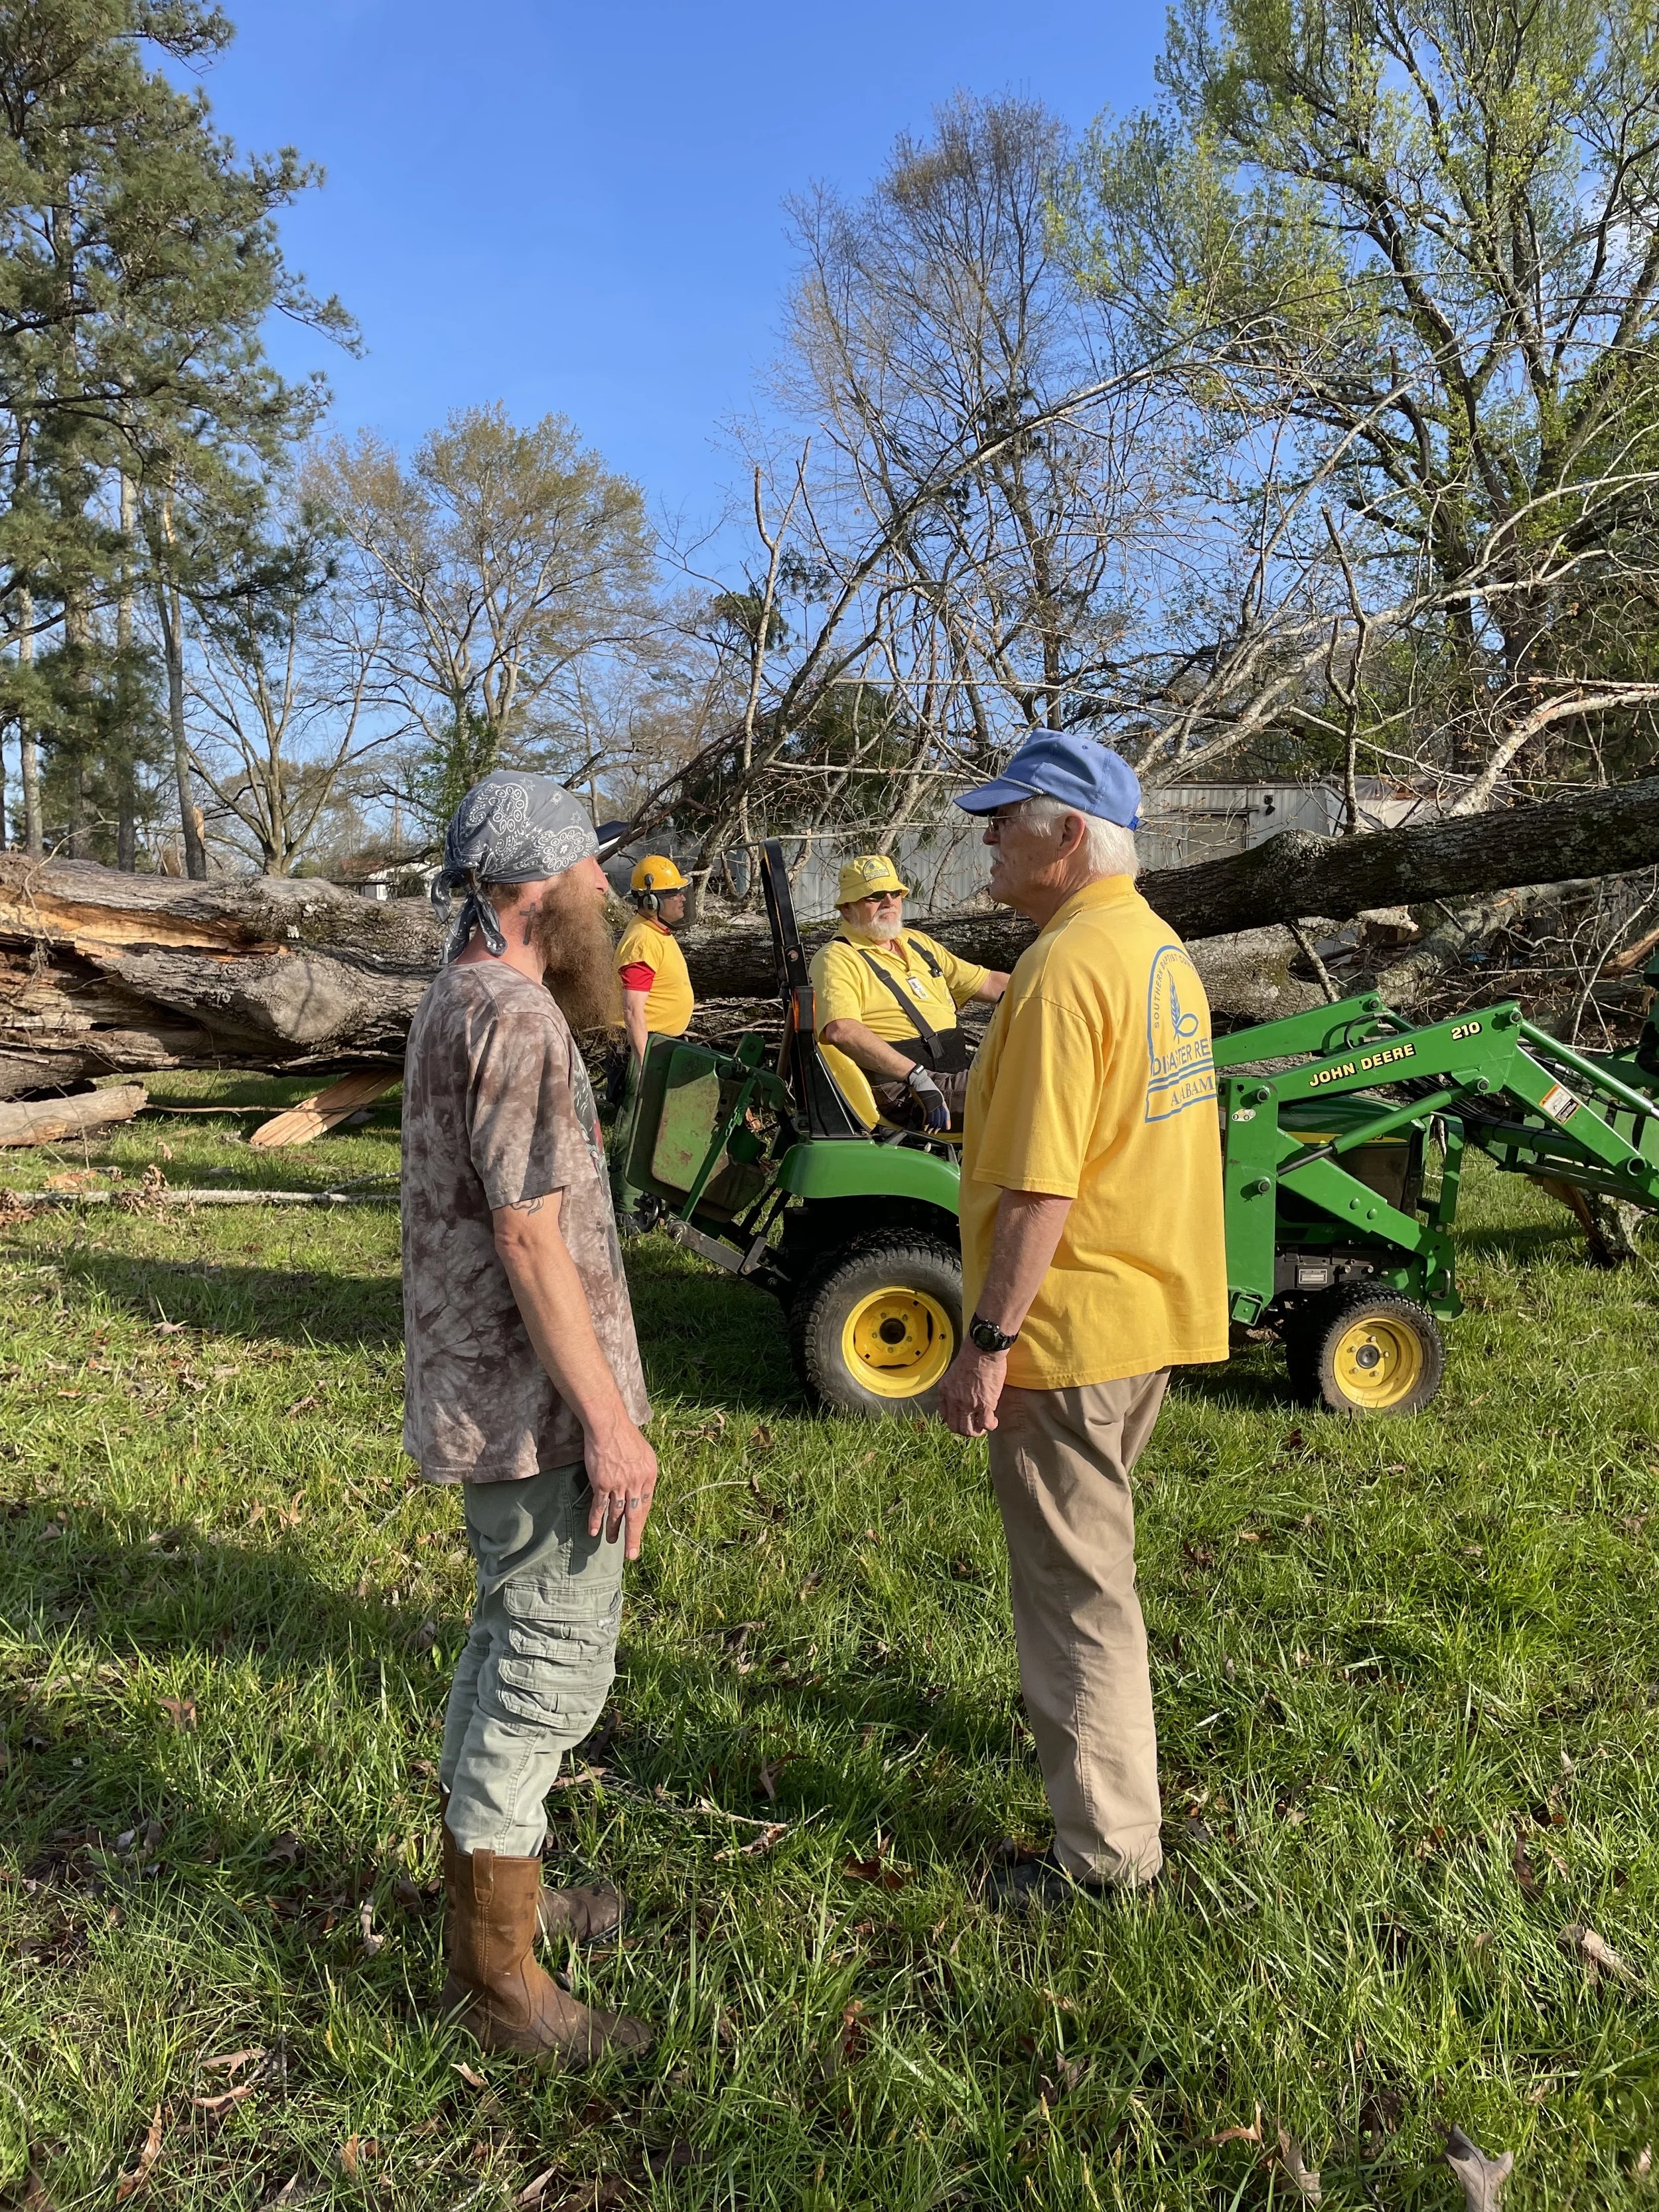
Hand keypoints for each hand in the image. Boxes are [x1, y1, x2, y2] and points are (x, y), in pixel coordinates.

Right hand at [584, 1415, 658, 1560]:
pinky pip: (599, 1506)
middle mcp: (637, 1483)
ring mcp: (619, 1484)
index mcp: (650, 1476)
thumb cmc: (626, 1436)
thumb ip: (644, 1473)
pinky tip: (594, 1531)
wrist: (609, 1425)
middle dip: (633, 1537)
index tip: (638, 1531)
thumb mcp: (645, 1454)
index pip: (647, 1504)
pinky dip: (596, 1520)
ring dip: (614, 1531)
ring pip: (617, 1514)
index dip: (641, 1520)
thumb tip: (643, 1488)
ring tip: (613, 1543)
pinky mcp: (602, 1483)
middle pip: (635, 1516)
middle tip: (632, 1555)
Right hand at [905, 1064, 950, 1131]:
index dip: (947, 1120)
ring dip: (931, 1127)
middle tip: (935, 1132)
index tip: (947, 1127)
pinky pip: (928, 1118)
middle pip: (940, 1117)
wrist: (918, 1080)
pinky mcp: (927, 1105)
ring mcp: (933, 1104)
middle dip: (938, 1126)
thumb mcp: (932, 1093)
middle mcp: (939, 1102)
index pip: (946, 1112)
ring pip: (934, 1119)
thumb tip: (932, 1106)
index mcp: (941, 1099)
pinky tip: (924, 1127)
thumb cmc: (923, 1085)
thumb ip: (933, 1100)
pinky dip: (926, 1124)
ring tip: (929, 1131)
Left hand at [939, 1345, 1006, 1436]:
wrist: (982, 1350)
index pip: (945, 1415)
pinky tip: (994, 1422)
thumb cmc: (971, 1356)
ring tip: (984, 1426)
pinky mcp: (984, 1405)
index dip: (955, 1421)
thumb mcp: (954, 1372)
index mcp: (945, 1391)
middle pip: (955, 1427)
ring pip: (969, 1430)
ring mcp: (968, 1404)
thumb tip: (962, 1394)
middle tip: (974, 1426)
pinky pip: (986, 1424)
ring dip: (977, 1432)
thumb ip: (954, 1386)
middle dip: (965, 1430)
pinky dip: (990, 1426)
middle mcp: (953, 1400)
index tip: (963, 1419)